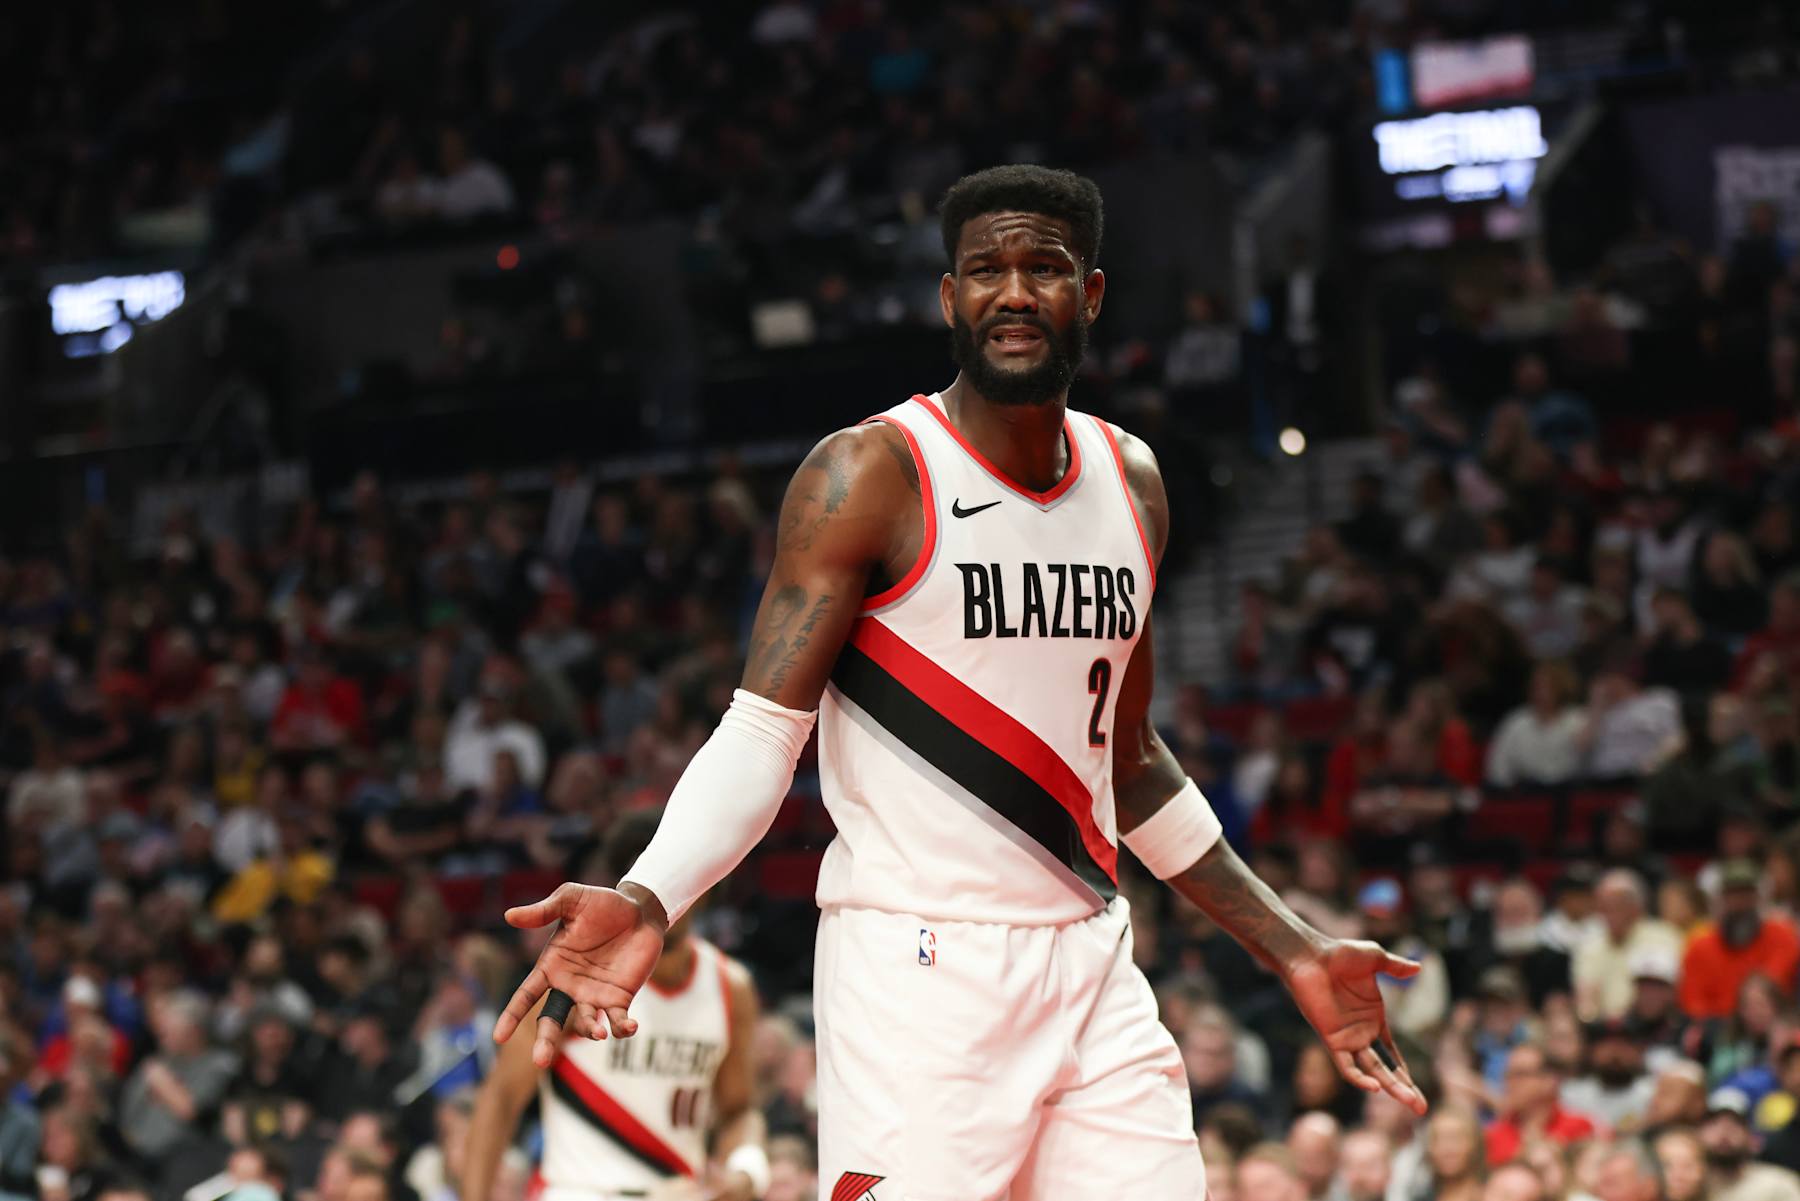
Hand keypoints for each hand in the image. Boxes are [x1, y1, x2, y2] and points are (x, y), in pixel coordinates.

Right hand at [493, 882, 665, 1068]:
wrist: (640, 909)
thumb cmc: (603, 903)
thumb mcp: (571, 899)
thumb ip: (543, 911)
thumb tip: (508, 915)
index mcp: (551, 966)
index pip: (526, 995)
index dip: (511, 1015)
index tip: (498, 1037)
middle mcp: (569, 986)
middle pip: (552, 1020)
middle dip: (545, 1041)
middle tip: (540, 1061)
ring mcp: (594, 995)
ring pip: (585, 1024)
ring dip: (589, 1031)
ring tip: (598, 1032)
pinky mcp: (620, 998)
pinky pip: (617, 1021)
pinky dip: (621, 1028)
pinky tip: (628, 1027)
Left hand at [1282, 938, 1426, 1114]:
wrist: (1310, 954)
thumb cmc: (1339, 954)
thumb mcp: (1375, 959)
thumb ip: (1395, 968)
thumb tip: (1419, 967)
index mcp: (1374, 1020)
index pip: (1392, 1055)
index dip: (1404, 1073)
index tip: (1419, 1092)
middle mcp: (1361, 1034)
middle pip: (1386, 1069)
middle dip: (1403, 1089)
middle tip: (1421, 1110)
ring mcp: (1347, 1038)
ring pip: (1371, 1071)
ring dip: (1389, 1087)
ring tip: (1409, 1102)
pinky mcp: (1331, 1038)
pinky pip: (1345, 1065)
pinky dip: (1358, 1078)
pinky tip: (1374, 1087)